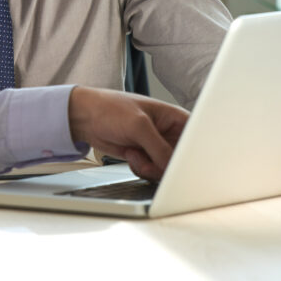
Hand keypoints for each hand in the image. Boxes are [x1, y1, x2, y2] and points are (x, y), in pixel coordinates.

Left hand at [68, 86, 188, 180]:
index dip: (194, 153)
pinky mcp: (146, 157)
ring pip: (167, 169)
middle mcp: (168, 133)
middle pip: (182, 159)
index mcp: (174, 118)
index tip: (183, 164)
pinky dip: (142, 169)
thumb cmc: (110, 108)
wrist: (84, 118)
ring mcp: (156, 146)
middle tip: (152, 161)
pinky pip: (152, 172)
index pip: (196, 138)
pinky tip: (131, 156)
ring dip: (151, 167)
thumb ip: (159, 147)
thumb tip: (173, 167)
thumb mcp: (138, 126)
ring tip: (135, 154)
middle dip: (167, 165)